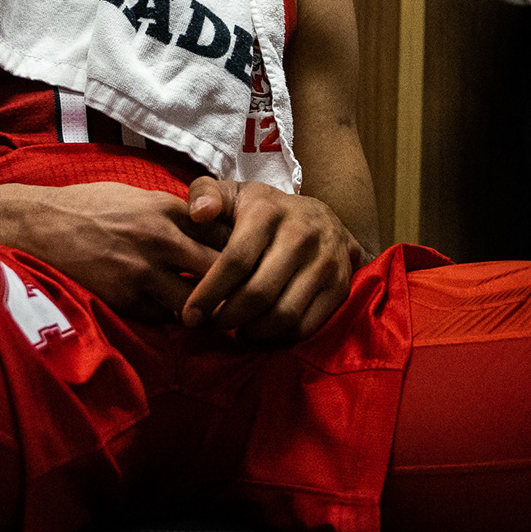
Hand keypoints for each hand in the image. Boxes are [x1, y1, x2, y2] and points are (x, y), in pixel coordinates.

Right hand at [0, 181, 227, 322]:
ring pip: (197, 302)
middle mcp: (161, 238)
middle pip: (220, 269)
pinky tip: (180, 321)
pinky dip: (175, 321)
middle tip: (247, 299)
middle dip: (236, 286)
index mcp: (167, 208)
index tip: (251, 261)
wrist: (36, 225)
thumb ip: (172, 211)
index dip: (242, 250)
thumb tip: (208, 225)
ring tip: (218, 318)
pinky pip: (164, 318)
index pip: (225, 232)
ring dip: (208, 311)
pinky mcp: (124, 299)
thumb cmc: (86, 207)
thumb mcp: (135, 196)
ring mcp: (142, 271)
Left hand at [180, 178, 362, 342]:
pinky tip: (261, 330)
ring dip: (253, 330)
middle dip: (228, 316)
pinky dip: (279, 337)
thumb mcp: (233, 193)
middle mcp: (302, 234)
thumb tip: (199, 214)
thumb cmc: (264, 212)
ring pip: (283, 314)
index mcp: (268, 212)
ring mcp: (325, 261)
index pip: (235, 260)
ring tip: (237, 327)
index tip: (190, 315)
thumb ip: (204, 195)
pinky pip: (306, 326)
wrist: (323, 219)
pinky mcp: (339, 286)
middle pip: (259, 293)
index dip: (209, 293)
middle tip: (213, 323)